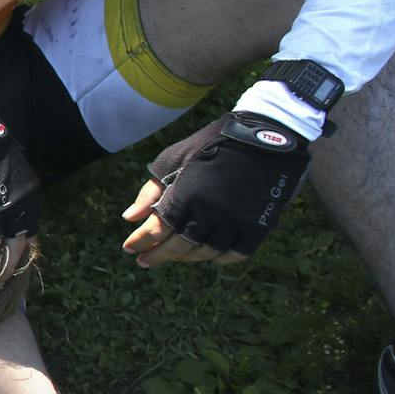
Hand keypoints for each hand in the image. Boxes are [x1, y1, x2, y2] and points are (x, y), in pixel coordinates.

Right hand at [0, 108, 40, 276]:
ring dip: (2, 263)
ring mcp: (12, 202)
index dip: (19, 242)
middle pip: (25, 236)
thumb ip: (0, 187)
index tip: (10, 257)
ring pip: (12, 241)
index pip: (28, 222)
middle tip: (3, 277)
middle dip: (14, 259)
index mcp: (29, 187)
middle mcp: (27, 197)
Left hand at [122, 112, 308, 265]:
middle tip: (144, 261)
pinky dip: (221, 258)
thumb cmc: (212, 142)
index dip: (140, 242)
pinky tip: (210, 254)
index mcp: (185, 195)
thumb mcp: (173, 159)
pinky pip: (237, 253)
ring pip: (206, 252)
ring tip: (175, 255)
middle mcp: (209, 213)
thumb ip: (150, 190)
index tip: (129, 249)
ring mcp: (235, 221)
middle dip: (157, 256)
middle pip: (178, 247)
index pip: (156, 230)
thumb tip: (128, 218)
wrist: (266, 133)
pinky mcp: (258, 224)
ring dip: (187, 257)